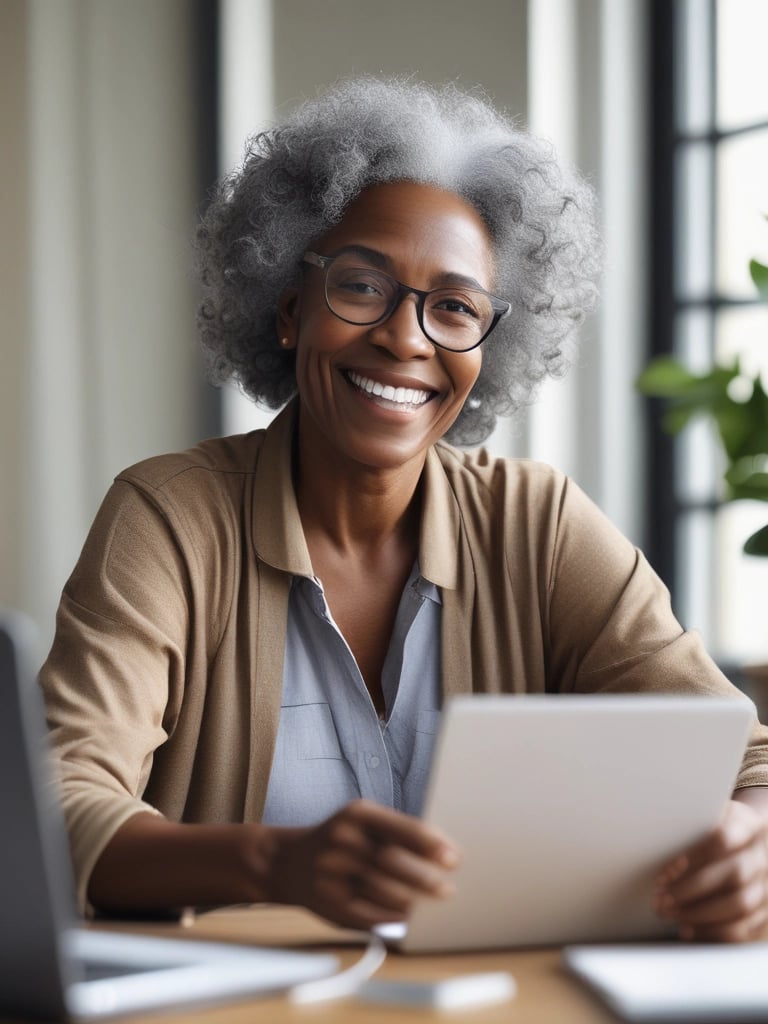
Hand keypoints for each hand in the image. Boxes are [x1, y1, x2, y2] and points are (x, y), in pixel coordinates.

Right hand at [265, 799, 460, 929]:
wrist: (287, 862)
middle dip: (425, 879)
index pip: (401, 828)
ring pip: (381, 890)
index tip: (454, 858)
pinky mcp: (328, 902)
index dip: (431, 844)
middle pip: (392, 862)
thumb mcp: (363, 823)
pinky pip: (367, 914)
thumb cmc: (341, 841)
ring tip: (425, 904)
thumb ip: (397, 833)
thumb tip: (444, 854)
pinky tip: (403, 916)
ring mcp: (332, 871)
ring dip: (410, 900)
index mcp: (357, 814)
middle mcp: (342, 840)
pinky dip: (390, 916)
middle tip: (447, 890)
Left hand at [654, 799, 767, 940]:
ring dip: (699, 913)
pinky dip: (713, 932)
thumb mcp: (705, 815)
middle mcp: (763, 856)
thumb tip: (649, 837)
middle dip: (691, 890)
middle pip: (734, 875)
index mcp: (748, 825)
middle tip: (660, 899)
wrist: (749, 840)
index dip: (691, 857)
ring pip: (741, 905)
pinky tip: (688, 929)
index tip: (663, 873)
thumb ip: (687, 825)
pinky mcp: (766, 912)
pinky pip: (745, 929)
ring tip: (669, 913)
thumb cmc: (715, 827)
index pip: (722, 839)